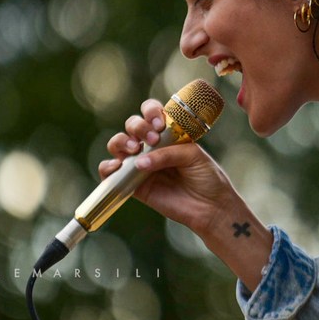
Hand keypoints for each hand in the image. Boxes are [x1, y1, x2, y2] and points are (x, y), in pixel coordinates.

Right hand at [100, 98, 234, 232]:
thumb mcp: (193, 156)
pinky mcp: (133, 184)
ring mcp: (141, 164)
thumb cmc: (207, 178)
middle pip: (132, 125)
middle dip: (139, 126)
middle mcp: (152, 146)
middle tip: (153, 139)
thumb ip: (167, 153)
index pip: (151, 112)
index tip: (159, 123)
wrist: (211, 207)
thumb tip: (139, 162)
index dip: (150, 111)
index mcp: (169, 134)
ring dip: (121, 142)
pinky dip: (107, 166)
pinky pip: (110, 172)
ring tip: (135, 150)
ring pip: (117, 144)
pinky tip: (118, 166)